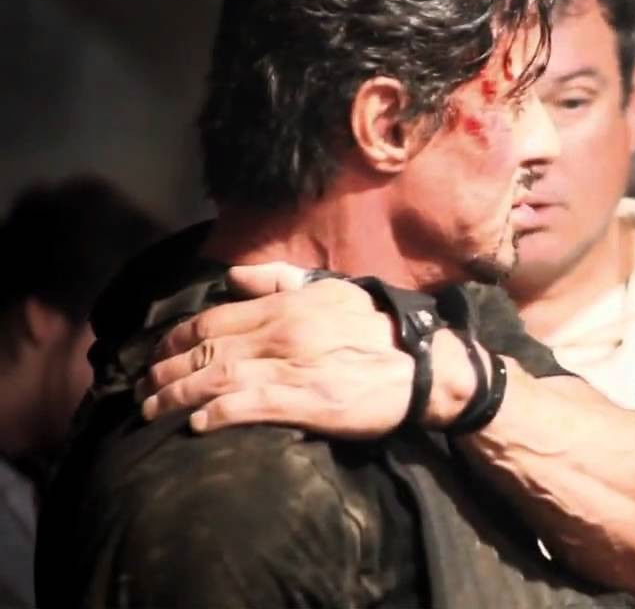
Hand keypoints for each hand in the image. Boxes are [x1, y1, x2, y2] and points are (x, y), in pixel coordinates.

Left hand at [143, 262, 476, 435]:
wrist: (426, 367)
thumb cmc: (380, 328)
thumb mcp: (333, 290)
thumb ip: (282, 280)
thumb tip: (235, 276)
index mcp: (287, 305)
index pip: (214, 319)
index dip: (175, 337)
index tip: (156, 351)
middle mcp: (283, 333)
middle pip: (206, 350)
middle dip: (166, 370)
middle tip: (143, 387)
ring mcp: (293, 368)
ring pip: (217, 379)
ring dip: (178, 395)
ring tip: (154, 409)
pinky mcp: (308, 402)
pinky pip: (249, 407)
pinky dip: (217, 414)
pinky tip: (198, 424)